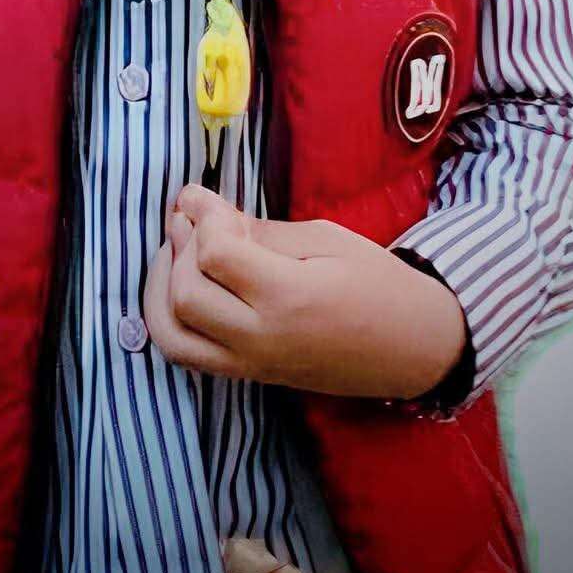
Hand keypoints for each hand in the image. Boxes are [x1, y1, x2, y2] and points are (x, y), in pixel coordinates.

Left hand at [141, 183, 466, 400]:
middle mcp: (262, 340)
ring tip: (177, 251)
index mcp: (289, 298)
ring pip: (172, 334)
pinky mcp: (248, 376)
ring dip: (161, 287)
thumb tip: (197, 206)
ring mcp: (252, 365)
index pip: (214, 254)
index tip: (201, 195)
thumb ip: (257, 229)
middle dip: (179, 246)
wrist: (411, 348)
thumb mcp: (324, 239)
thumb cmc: (376, 283)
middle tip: (193, 218)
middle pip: (185, 294)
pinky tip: (182, 284)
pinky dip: (170, 319)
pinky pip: (188, 354)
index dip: (201, 216)